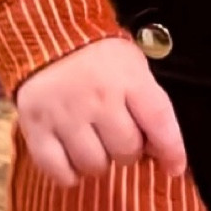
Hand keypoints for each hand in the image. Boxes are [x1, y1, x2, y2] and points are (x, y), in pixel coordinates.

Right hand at [15, 36, 187, 186]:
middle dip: (128, 151)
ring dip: (98, 162)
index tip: (174, 167)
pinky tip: (71, 159)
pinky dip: (69, 174)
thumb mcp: (133, 67)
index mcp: (128, 79)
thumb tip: (160, 152)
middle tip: (117, 138)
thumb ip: (149, 104)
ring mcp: (64, 115)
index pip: (159, 123)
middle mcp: (98, 98)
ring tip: (93, 144)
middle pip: (126, 151)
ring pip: (94, 165)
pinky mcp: (36, 128)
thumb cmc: (98, 56)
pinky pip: (59, 172)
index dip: (171, 151)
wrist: (47, 36)